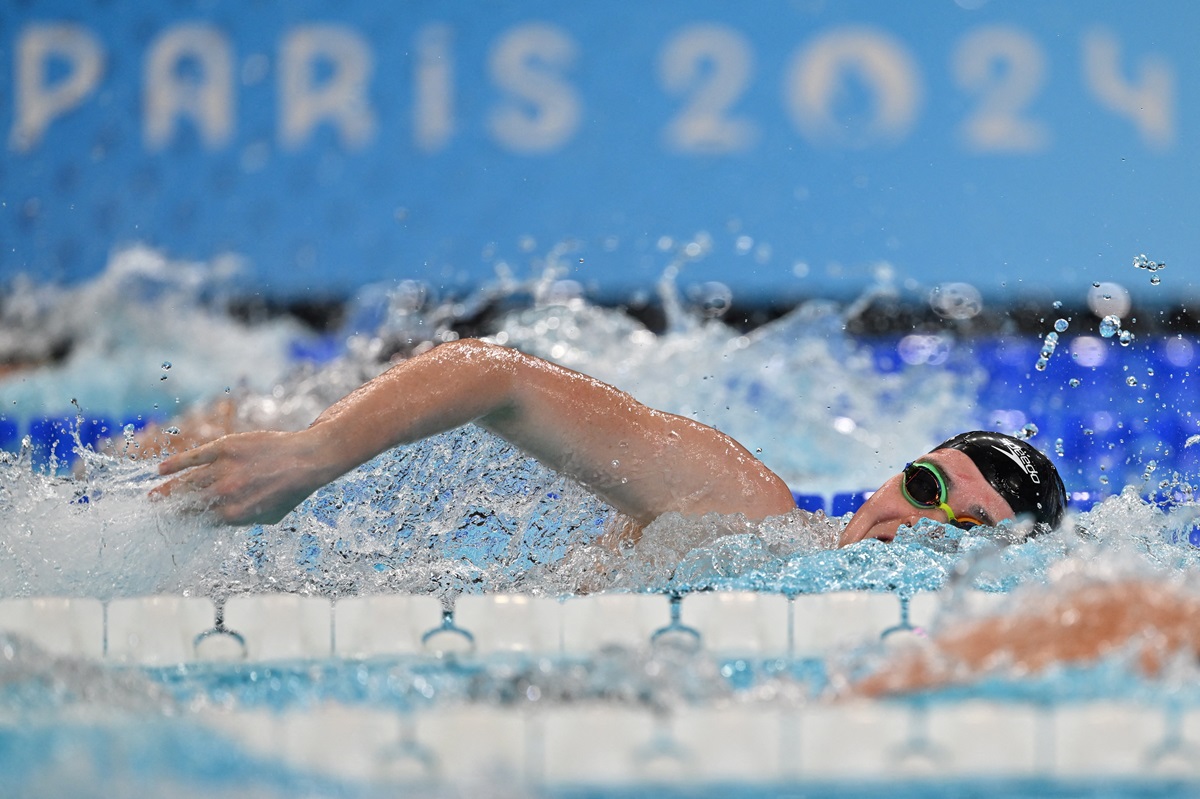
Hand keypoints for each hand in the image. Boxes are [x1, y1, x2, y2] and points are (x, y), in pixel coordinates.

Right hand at [152, 429, 326, 524]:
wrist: (307, 458)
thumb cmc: (291, 491)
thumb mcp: (270, 517)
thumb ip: (243, 522)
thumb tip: (217, 525)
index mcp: (235, 514)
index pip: (200, 522)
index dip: (183, 523)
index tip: (171, 525)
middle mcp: (226, 493)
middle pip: (187, 504)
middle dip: (168, 510)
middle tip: (153, 513)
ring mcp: (224, 469)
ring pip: (185, 482)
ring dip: (165, 491)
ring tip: (151, 497)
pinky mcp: (225, 447)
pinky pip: (193, 457)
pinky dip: (174, 464)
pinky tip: (160, 470)